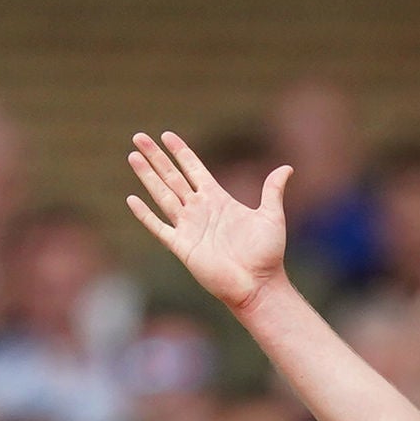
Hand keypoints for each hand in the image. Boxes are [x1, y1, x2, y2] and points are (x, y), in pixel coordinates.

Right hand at [126, 130, 290, 314]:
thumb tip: (287, 168)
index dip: (180, 152)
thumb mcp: (271, 216)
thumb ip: (273, 190)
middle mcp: (200, 210)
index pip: (194, 169)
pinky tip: (132, 199)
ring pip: (162, 195)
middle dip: (155, 157)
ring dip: (147, 176)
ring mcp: (189, 227)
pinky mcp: (182, 246)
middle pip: (172, 177)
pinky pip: (159, 227)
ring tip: (132, 156)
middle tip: (138, 137)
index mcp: (218, 200)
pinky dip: (145, 214)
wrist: (258, 285)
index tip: (166, 135)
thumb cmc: (267, 254)